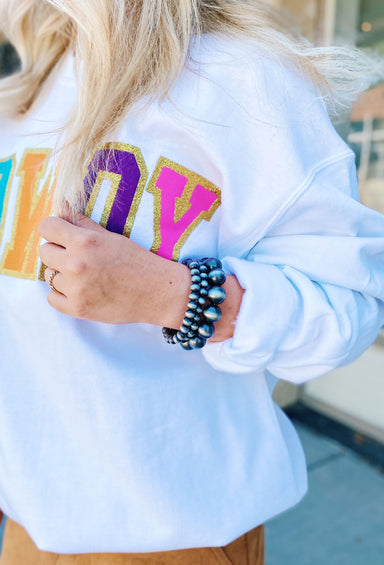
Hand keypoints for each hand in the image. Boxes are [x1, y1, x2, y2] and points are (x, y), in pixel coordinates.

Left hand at [39, 214, 190, 324]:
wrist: (157, 292)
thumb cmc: (136, 261)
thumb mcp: (110, 236)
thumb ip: (81, 222)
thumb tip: (60, 205)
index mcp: (84, 241)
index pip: (46, 227)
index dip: (54, 230)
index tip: (62, 235)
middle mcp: (76, 264)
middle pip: (44, 252)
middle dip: (57, 252)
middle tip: (76, 257)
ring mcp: (76, 288)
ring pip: (49, 276)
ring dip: (62, 275)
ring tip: (84, 276)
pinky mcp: (77, 309)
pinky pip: (52, 298)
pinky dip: (62, 295)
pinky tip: (80, 290)